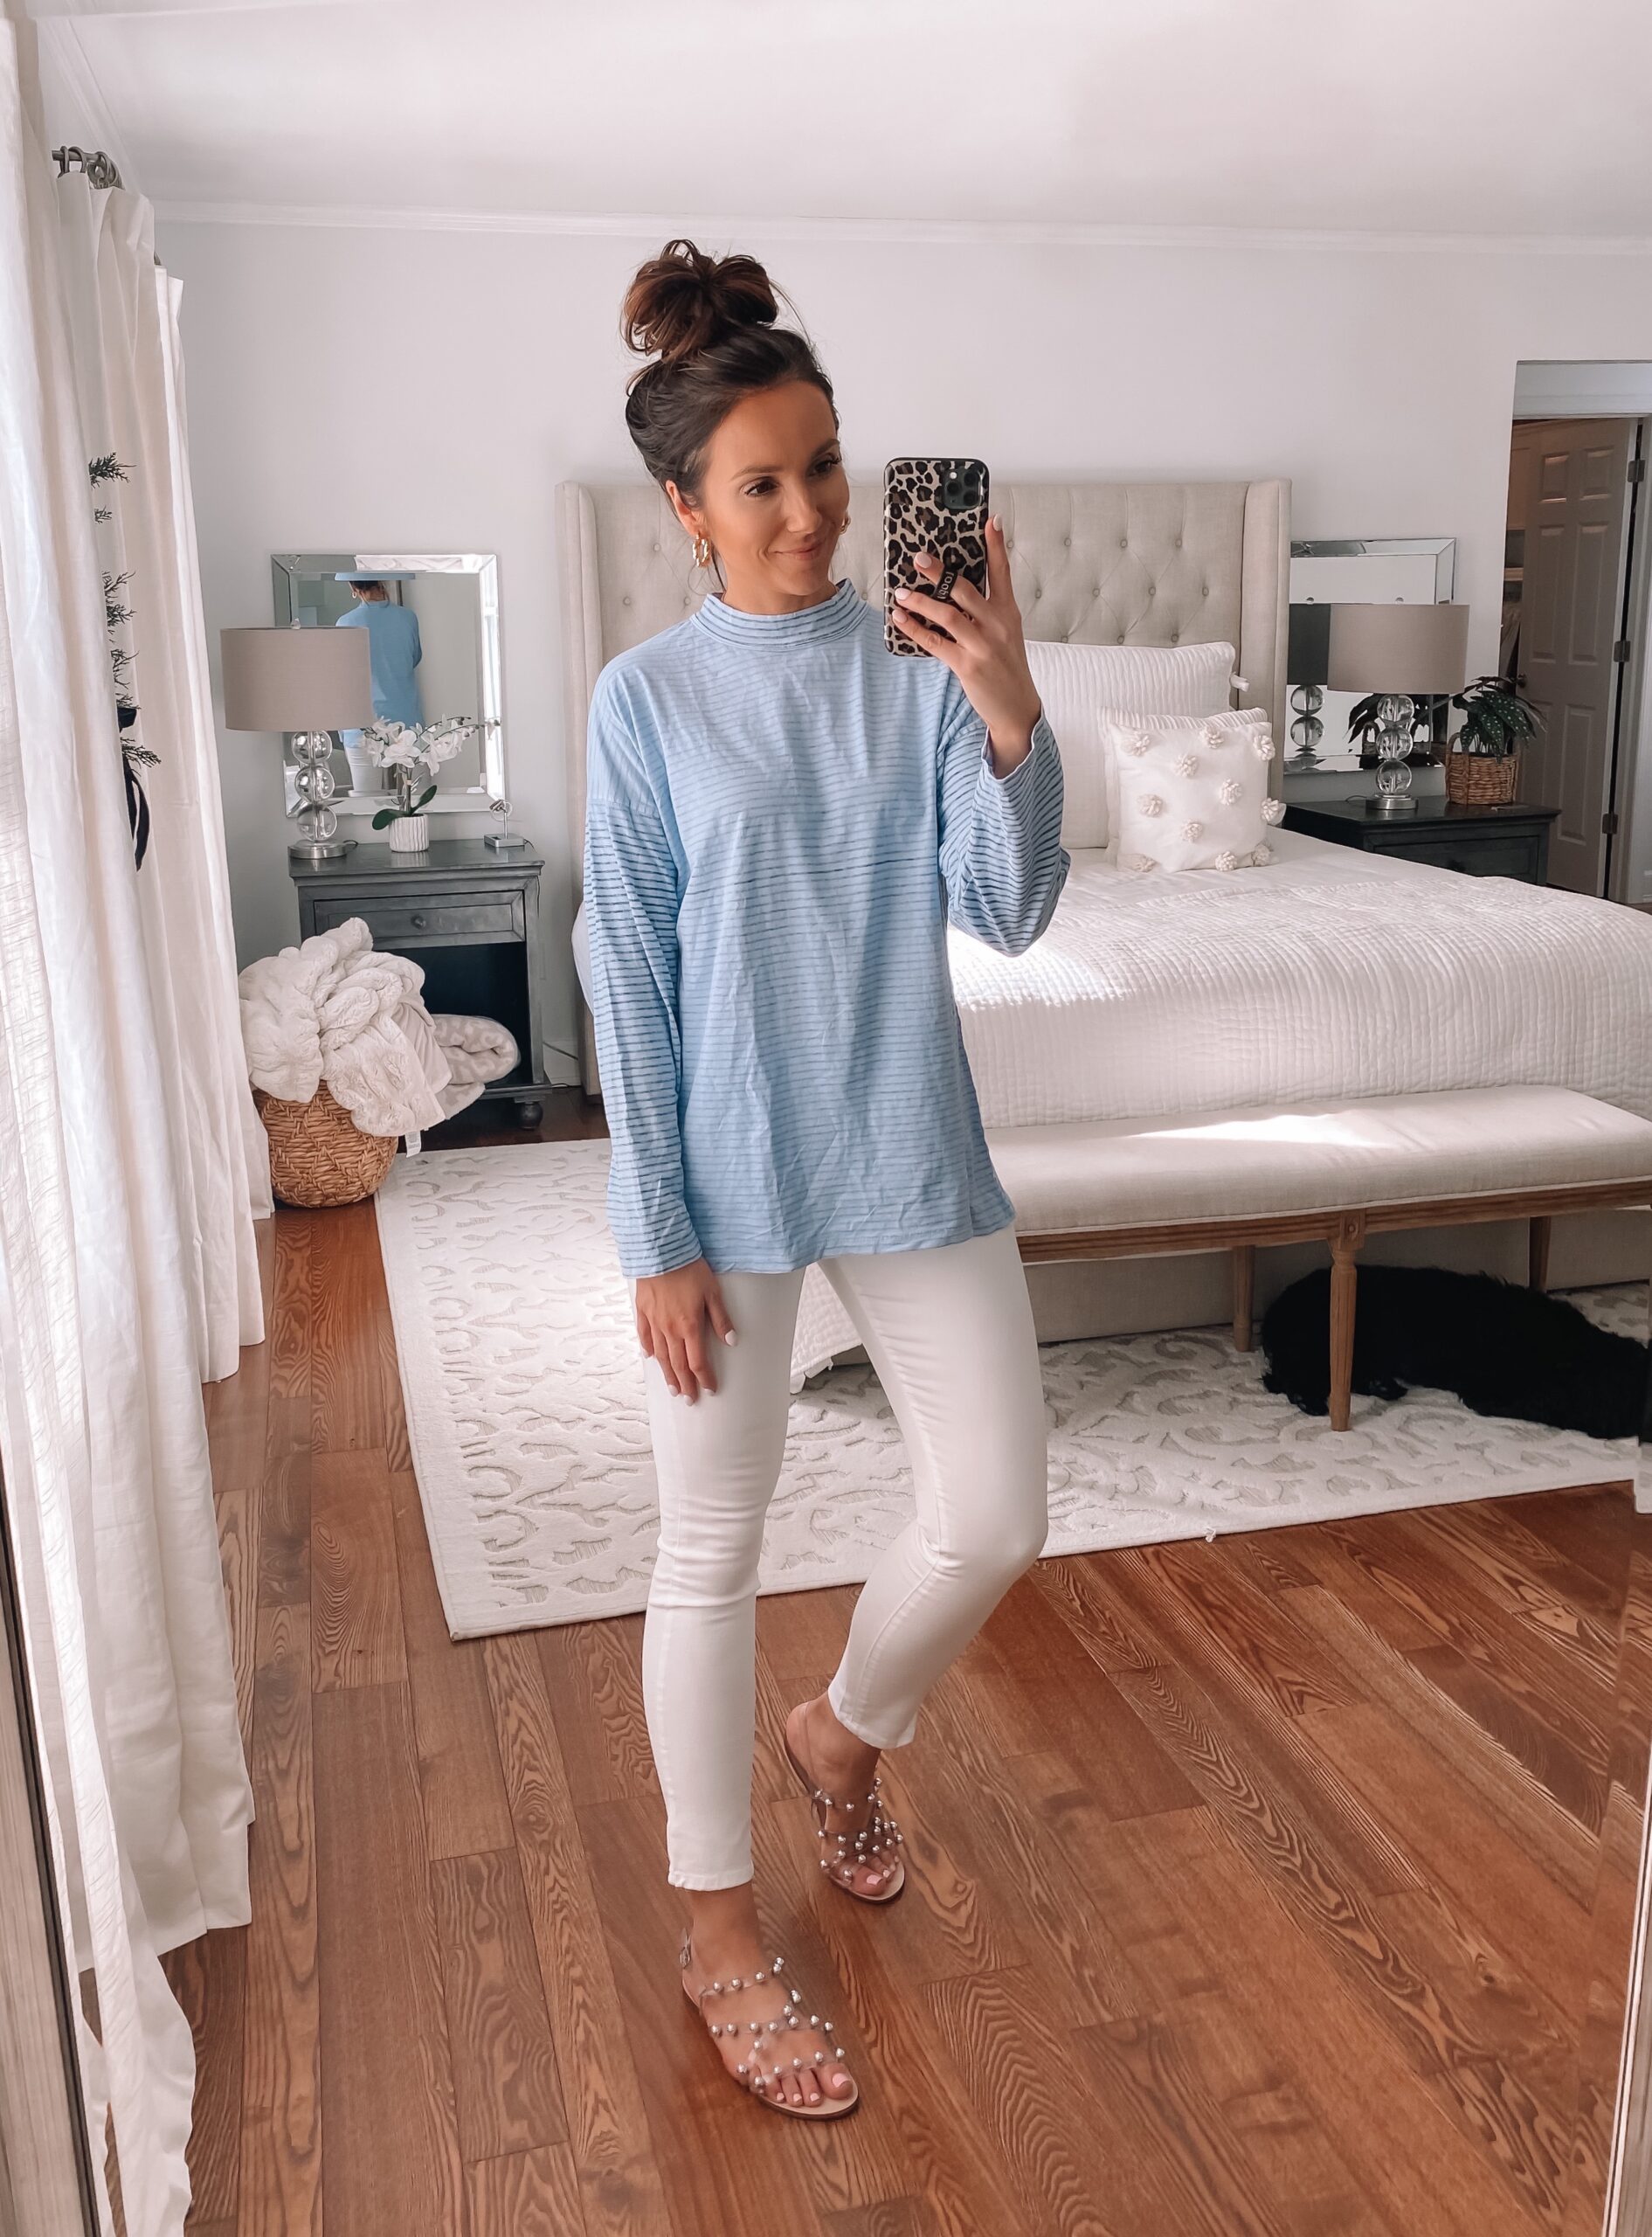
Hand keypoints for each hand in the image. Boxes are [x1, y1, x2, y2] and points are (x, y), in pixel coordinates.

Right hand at [635, 1257, 735, 1402]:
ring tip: (672, 1389)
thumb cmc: (690, 1269)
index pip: (697, 1361)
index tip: (710, 1389)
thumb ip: (721, 1319)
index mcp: (689, 1326)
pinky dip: (648, 1349)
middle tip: (689, 1400)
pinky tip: (650, 1358)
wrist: (662, 1250)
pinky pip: (644, 1336)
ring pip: (660, 1355)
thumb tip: (731, 1341)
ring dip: (667, 1374)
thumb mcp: (713, 1292)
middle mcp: (669, 1329)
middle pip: (678, 1364)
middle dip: (685, 1384)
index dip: (704, 1378)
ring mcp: (654, 1321)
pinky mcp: (642, 1311)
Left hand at [889, 517, 1042, 768]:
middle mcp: (997, 624)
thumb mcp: (1006, 634)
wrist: (1017, 708)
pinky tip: (900, 619)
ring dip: (920, 601)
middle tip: (918, 558)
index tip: (990, 520)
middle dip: (939, 572)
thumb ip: (987, 611)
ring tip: (900, 593)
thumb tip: (956, 590)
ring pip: (946, 614)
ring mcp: (982, 645)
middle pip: (965, 588)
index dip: (996, 546)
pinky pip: (935, 642)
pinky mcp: (967, 665)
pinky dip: (915, 629)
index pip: (1002, 573)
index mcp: (1009, 612)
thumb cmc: (1007, 667)